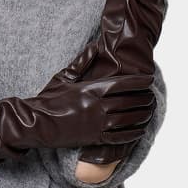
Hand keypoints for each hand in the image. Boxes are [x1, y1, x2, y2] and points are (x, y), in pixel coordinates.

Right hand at [28, 40, 156, 148]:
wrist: (35, 124)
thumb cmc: (47, 99)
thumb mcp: (63, 77)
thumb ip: (81, 63)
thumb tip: (95, 47)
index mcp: (91, 89)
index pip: (122, 83)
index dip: (139, 82)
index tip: (149, 80)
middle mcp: (97, 107)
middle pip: (128, 101)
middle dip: (143, 99)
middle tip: (152, 97)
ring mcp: (96, 124)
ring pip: (127, 119)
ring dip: (141, 115)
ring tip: (149, 112)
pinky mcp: (93, 139)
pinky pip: (118, 137)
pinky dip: (132, 134)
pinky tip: (140, 130)